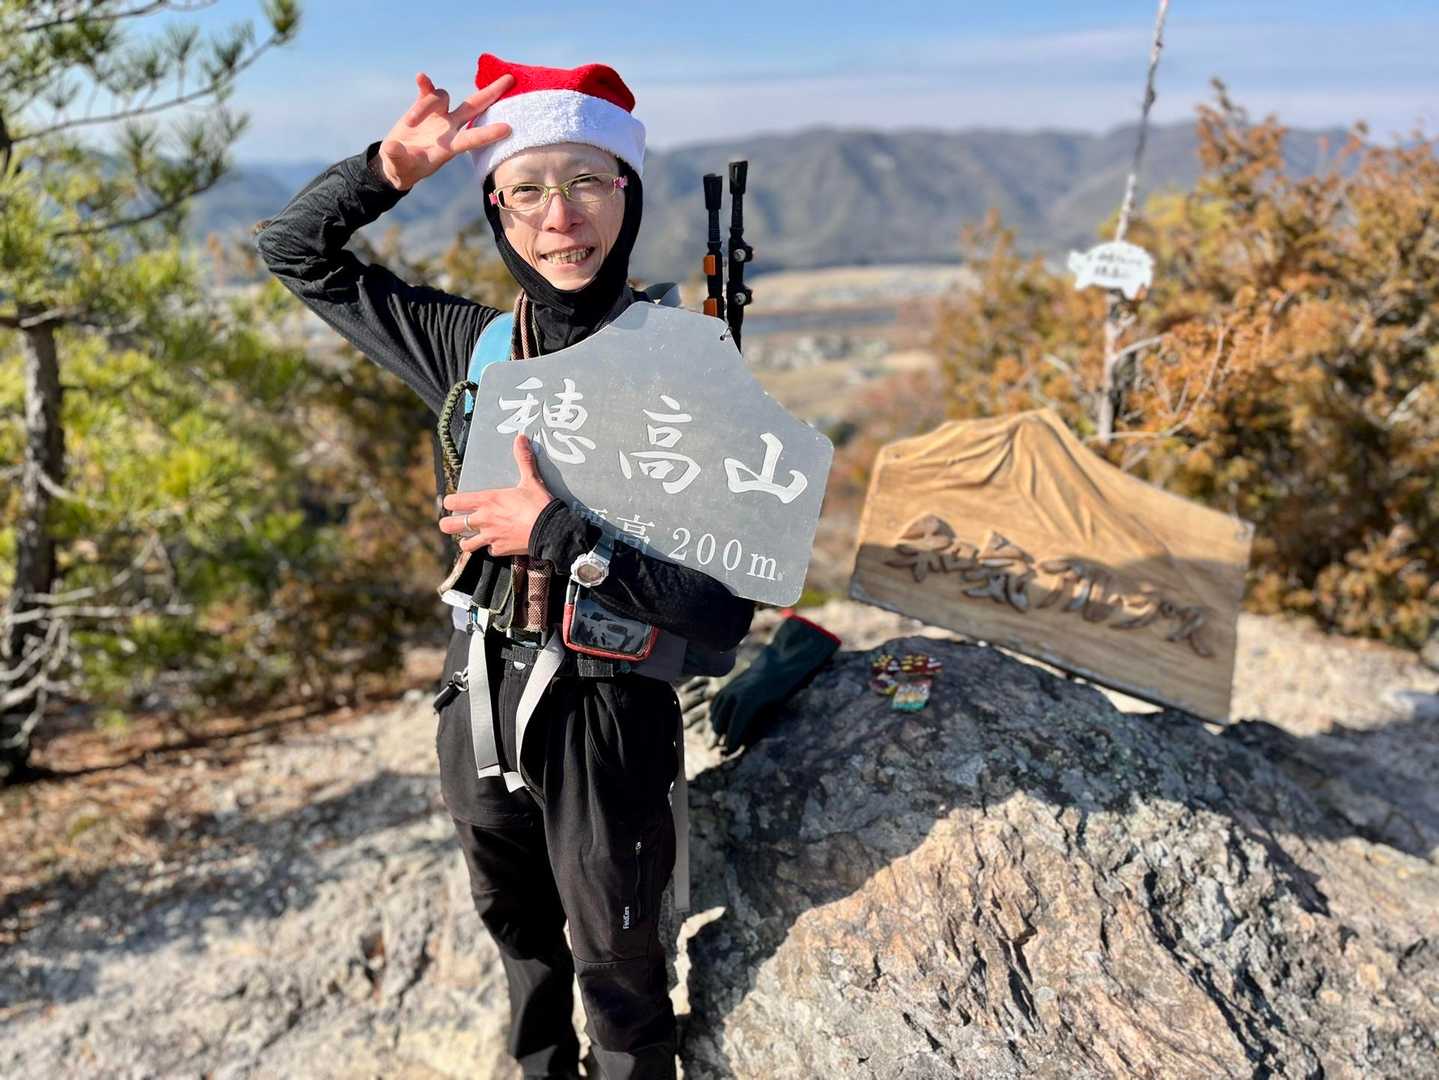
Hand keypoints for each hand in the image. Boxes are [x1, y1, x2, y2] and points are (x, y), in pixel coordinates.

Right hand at [376, 70, 513, 190]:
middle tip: (510, 79)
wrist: (396, 159)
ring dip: (425, 105)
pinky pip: (428, 90)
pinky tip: (421, 77)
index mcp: (450, 147)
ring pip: (442, 97)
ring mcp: (439, 115)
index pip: (472, 139)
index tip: (508, 128)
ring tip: (410, 121)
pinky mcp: (424, 106)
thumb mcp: (400, 166)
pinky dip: (425, 84)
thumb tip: (392, 147)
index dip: (488, 134)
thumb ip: (397, 157)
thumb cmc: (404, 168)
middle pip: (474, 107)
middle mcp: (449, 128)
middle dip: (491, 93)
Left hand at [439, 434, 553, 555]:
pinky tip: (497, 543)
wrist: (550, 530)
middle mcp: (483, 519)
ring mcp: (490, 537)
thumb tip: (521, 438)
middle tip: (452, 522)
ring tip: (471, 536)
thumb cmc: (538, 504)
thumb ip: (523, 459)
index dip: (450, 502)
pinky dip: (491, 548)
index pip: (454, 502)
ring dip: (467, 540)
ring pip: (465, 544)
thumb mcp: (531, 480)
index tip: (453, 502)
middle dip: (448, 523)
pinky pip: (489, 551)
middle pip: (450, 526)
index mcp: (487, 500)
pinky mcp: (500, 550)